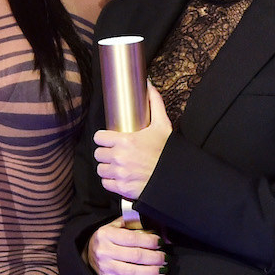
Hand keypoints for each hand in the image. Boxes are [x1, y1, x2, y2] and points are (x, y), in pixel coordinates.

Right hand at [85, 220, 165, 274]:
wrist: (88, 251)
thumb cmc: (106, 238)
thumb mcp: (115, 225)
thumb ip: (133, 223)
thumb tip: (156, 227)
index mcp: (107, 235)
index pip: (132, 238)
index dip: (150, 241)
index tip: (160, 242)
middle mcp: (105, 252)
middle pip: (135, 256)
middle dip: (155, 257)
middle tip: (164, 257)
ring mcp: (106, 268)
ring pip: (132, 273)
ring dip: (151, 272)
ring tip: (162, 270)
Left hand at [93, 84, 171, 199]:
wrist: (176, 178)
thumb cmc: (168, 153)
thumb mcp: (163, 126)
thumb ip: (155, 104)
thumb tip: (149, 85)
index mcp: (125, 141)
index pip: (98, 137)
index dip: (103, 138)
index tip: (108, 140)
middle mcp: (119, 157)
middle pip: (98, 154)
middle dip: (105, 153)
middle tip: (114, 153)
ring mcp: (120, 174)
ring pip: (101, 169)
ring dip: (107, 167)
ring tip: (117, 165)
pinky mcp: (122, 189)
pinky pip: (106, 183)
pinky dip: (111, 181)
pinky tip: (120, 177)